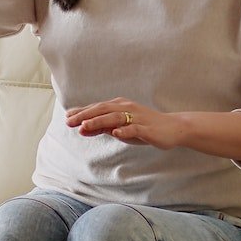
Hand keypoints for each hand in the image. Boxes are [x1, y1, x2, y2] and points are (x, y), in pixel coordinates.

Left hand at [64, 99, 182, 149]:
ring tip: (85, 127)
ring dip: (99, 121)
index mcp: (119, 106)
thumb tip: (83, 129)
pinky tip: (115, 133)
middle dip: (85, 115)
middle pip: (103, 109)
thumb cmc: (144, 127)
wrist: (173, 128)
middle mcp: (127, 108)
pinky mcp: (147, 128)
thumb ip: (103, 128)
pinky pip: (134, 128)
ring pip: (115, 117)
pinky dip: (124, 130)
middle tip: (69, 121)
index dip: (82, 112)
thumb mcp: (121, 128)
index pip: (97, 108)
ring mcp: (137, 117)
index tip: (67, 117)